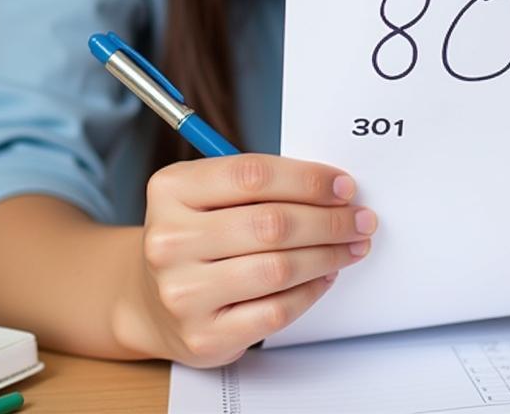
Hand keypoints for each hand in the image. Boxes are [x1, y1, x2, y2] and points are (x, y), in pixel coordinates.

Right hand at [118, 154, 375, 365]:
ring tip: (351, 246)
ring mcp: (183, 292)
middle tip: (360, 218)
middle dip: (328, 219)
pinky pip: (274, 311)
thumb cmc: (195, 235)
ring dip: (327, 255)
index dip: (307, 178)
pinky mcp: (202, 335)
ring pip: (277, 269)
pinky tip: (324, 276)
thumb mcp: (207, 194)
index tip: (343, 185)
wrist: (149, 299)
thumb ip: (257, 184)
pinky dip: (309, 292)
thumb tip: (331, 187)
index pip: (252, 174)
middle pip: (270, 223)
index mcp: (171, 189)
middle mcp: (170, 240)